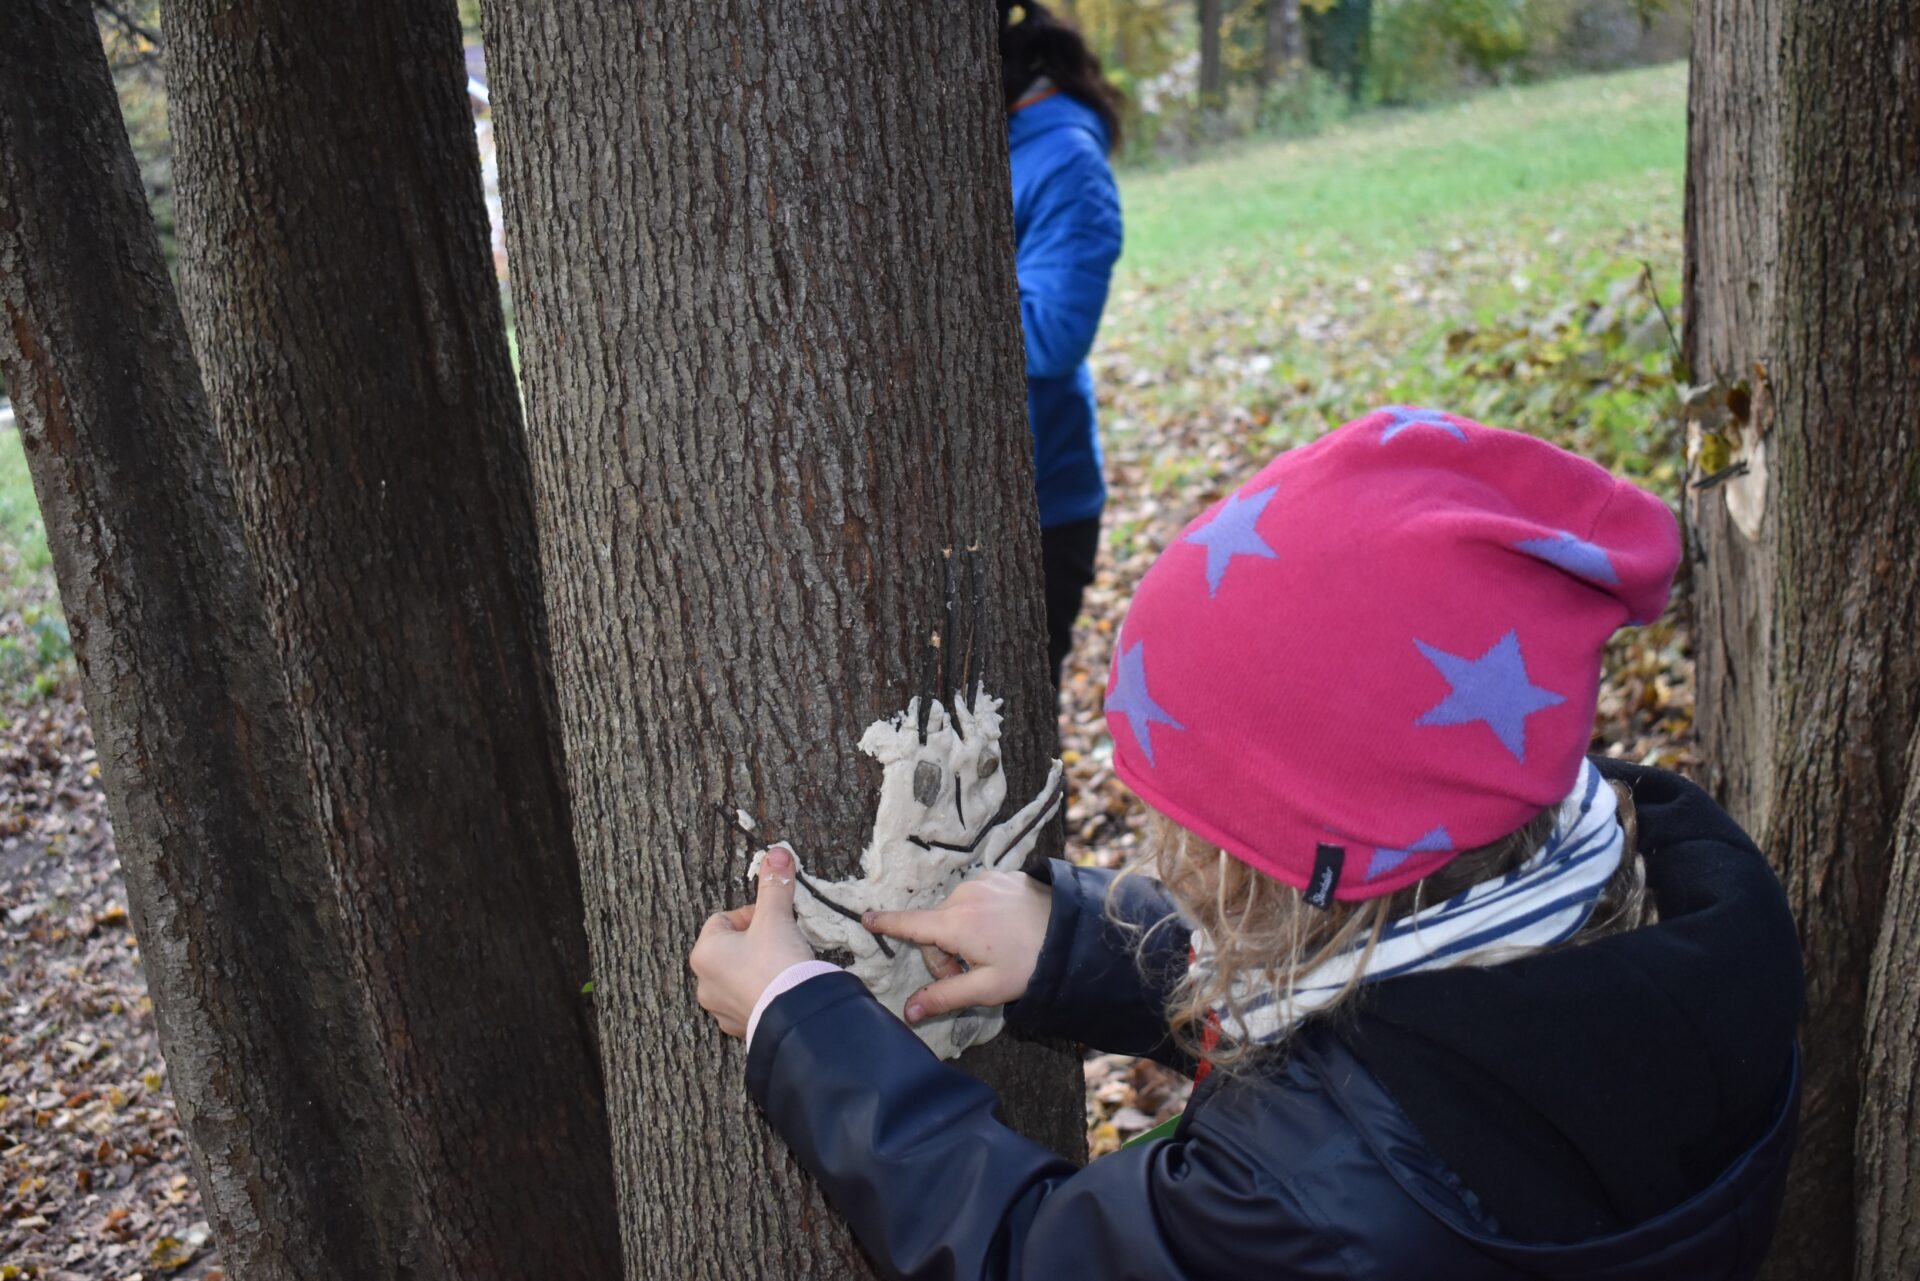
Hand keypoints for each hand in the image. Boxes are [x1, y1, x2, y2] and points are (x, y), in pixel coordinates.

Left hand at [689, 844, 817, 1037]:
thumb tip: (777, 852)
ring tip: (781, 966)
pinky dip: (761, 994)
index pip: (723, 920)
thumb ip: (774, 884)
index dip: (751, 915)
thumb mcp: (775, 917)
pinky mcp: (739, 1027)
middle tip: (780, 942)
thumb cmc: (776, 962)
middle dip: (754, 943)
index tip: (773, 920)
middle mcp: (704, 983)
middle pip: (730, 948)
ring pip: (737, 976)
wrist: (795, 1014)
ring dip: (755, 969)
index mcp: (704, 953)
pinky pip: (747, 1001)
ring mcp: (720, 1008)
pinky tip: (780, 990)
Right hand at [863, 870, 1051, 1023]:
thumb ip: (944, 997)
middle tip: (972, 976)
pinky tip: (1006, 931)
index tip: (866, 918)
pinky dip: (982, 916)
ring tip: (995, 953)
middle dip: (945, 955)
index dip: (886, 923)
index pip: (909, 924)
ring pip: (957, 914)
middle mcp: (964, 895)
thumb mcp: (986, 988)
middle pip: (936, 929)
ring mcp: (983, 882)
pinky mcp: (1001, 875)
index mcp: (955, 923)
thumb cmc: (1030, 963)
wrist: (1074, 932)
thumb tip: (908, 1012)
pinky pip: (977, 899)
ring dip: (964, 935)